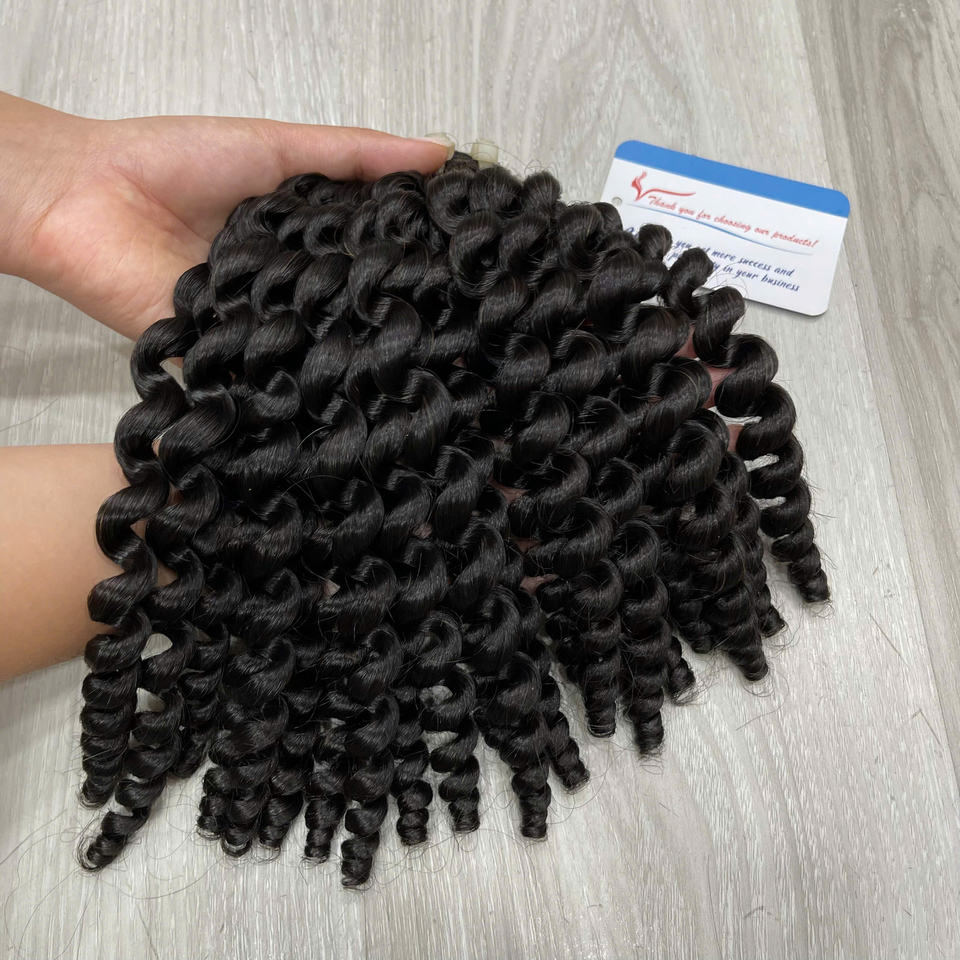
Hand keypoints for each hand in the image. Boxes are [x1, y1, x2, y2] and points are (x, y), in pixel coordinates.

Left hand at [0, 93, 451, 338]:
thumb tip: (443, 152)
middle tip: (463, 334)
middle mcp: (292, 288)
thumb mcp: (280, 147)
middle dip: (396, 320)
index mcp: (307, 241)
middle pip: (351, 309)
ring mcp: (262, 326)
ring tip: (420, 367)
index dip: (417, 265)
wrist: (84, 197)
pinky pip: (271, 373)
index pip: (372, 259)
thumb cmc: (176, 161)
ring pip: (319, 345)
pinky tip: (346, 389)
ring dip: (355, 351)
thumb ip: (355, 155)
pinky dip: (300, 379)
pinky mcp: (228, 358)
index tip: (474, 277)